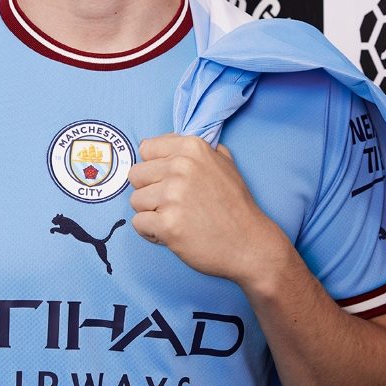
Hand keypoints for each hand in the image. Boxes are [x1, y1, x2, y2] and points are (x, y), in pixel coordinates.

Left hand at [128, 133, 290, 285]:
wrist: (250, 245)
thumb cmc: (236, 205)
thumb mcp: (224, 163)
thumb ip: (198, 149)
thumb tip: (171, 141)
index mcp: (192, 148)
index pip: (146, 149)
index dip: (153, 167)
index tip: (166, 180)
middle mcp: (181, 167)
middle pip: (136, 174)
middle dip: (149, 190)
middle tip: (171, 204)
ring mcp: (173, 195)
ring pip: (135, 200)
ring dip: (150, 212)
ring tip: (174, 218)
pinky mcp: (168, 224)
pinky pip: (138, 223)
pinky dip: (151, 232)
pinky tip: (170, 233)